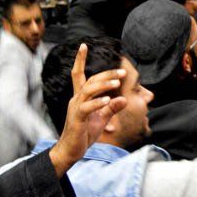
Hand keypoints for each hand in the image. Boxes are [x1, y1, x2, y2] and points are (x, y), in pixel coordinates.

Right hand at [49, 44, 128, 176]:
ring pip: (88, 91)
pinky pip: (86, 108)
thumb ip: (112, 108)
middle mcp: (76, 100)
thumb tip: (124, 98)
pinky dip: (98, 103)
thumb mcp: (102, 119)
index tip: (83, 45)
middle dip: (106, 74)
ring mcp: (75, 109)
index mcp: (81, 98)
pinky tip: (109, 100)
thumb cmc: (84, 134)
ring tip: (117, 82)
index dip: (80, 60)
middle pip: (90, 80)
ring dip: (103, 85)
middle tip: (123, 72)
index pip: (78, 74)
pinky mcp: (77, 119)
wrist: (71, 151)